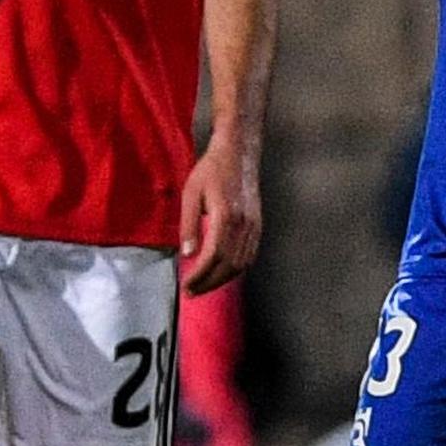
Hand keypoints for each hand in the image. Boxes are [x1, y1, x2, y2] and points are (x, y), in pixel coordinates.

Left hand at [176, 142, 263, 292]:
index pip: (213, 257)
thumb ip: (189, 225)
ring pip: (241, 264)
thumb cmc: (211, 170)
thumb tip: (187, 254)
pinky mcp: (258, 226)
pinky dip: (236, 270)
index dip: (200, 276)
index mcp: (226, 216)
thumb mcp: (191, 194)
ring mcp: (254, 226)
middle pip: (229, 266)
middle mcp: (244, 224)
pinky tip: (222, 273)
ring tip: (204, 286)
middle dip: (209, 283)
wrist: (238, 153)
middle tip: (192, 292)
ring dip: (222, 280)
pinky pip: (250, 256)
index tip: (186, 286)